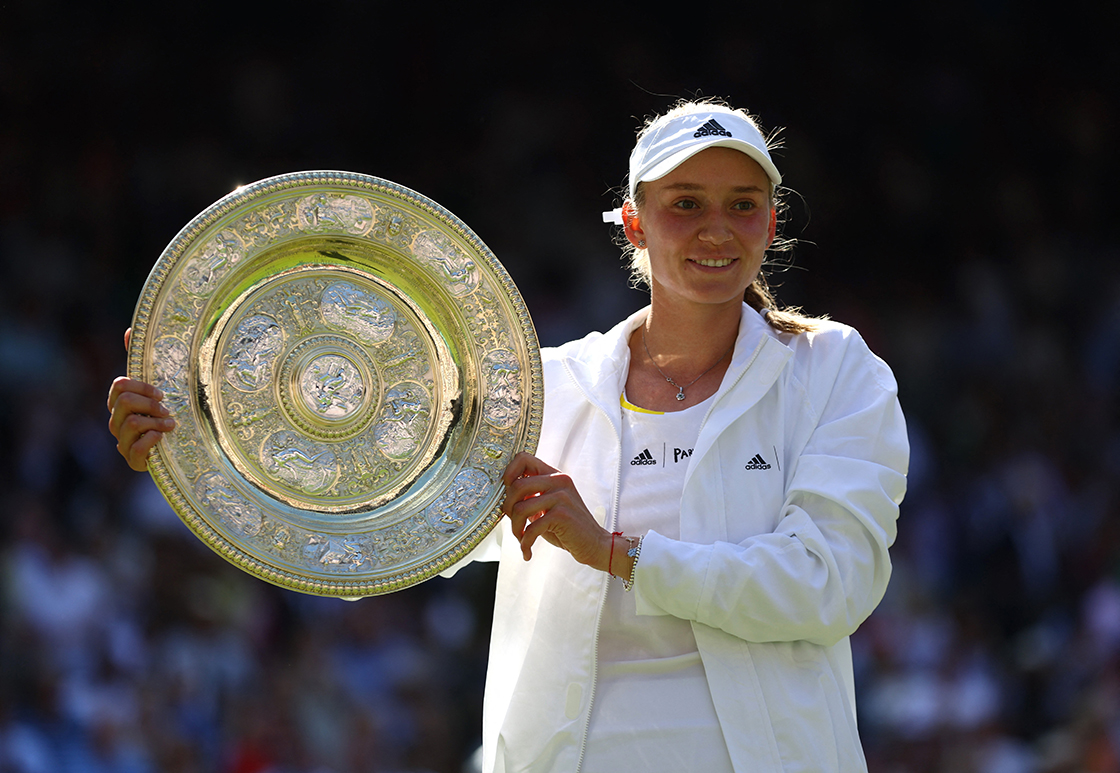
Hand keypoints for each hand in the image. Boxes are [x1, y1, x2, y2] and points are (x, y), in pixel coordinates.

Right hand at [106, 328, 174, 470]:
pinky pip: (134, 450)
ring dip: (156, 423)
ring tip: (171, 425)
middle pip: (124, 401)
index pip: (120, 385)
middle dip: (150, 403)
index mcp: (120, 402)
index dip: (142, 386)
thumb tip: (130, 331)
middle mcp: (117, 421)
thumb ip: (143, 362)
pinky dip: (152, 442)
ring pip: (131, 424)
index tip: (162, 393)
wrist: (178, 449)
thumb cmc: (165, 414)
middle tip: (167, 410)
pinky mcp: (132, 460)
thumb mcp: (157, 388)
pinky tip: (163, 439)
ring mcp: (122, 441)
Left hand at [501, 452, 613, 571]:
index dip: (508, 473)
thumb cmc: (567, 528)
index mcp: (554, 475)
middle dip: (508, 509)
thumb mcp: (548, 506)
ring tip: (521, 539)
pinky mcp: (562, 515)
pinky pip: (531, 527)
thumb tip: (503, 497)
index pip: (524, 458)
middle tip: (514, 524)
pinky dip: (525, 542)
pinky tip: (527, 550)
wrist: (594, 544)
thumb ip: (530, 497)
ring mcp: (561, 496)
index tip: (507, 494)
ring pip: (520, 508)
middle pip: (516, 485)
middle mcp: (559, 480)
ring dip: (515, 529)